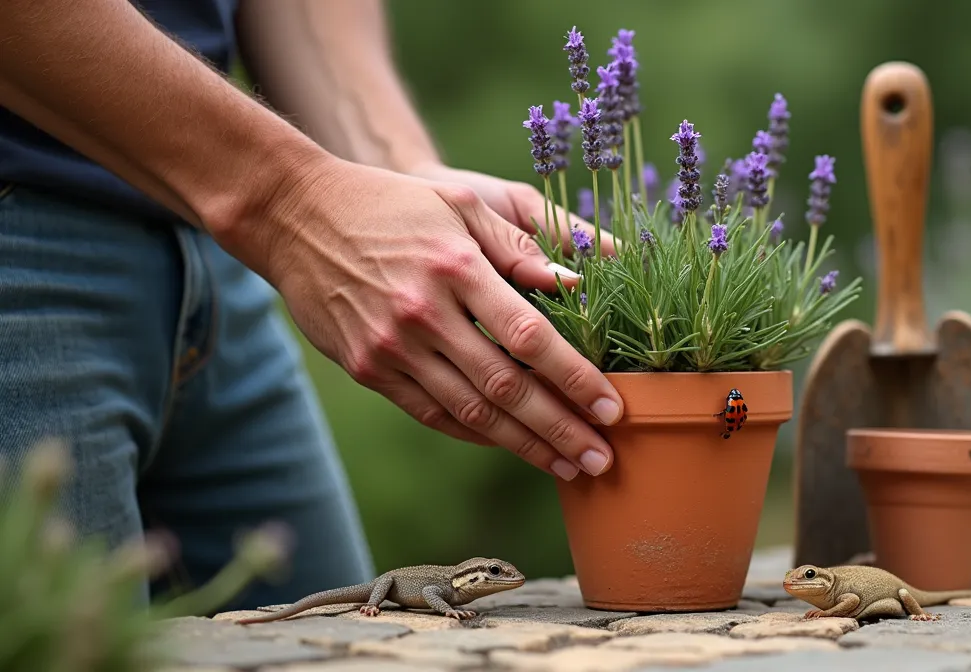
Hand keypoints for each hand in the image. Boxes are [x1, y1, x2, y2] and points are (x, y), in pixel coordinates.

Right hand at [253, 156, 622, 479]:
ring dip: (525, 444)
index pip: (530, 337)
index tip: (612, 407)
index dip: (575, 378)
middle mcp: (423, 314)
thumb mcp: (459, 203)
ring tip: (569, 466)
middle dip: (561, 428)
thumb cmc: (392, 204)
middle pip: (506, 387)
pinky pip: (432, 413)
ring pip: (471, 411)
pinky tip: (513, 445)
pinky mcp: (368, 368)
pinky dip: (477, 433)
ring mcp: (391, 348)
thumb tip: (576, 285)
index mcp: (455, 269)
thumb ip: (519, 247)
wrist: (295, 216)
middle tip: (603, 459)